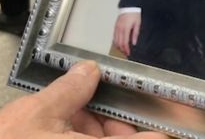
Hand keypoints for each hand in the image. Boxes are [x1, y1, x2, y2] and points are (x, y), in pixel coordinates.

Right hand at [0, 60, 165, 138]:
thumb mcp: (37, 112)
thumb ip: (70, 90)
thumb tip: (87, 72)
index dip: (158, 129)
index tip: (167, 116)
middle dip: (116, 123)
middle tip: (103, 100)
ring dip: (94, 131)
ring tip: (74, 110)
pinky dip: (77, 137)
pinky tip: (61, 126)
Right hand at [113, 12, 140, 56]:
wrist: (129, 7)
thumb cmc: (134, 14)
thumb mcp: (137, 24)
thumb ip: (135, 34)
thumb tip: (133, 43)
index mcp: (125, 29)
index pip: (124, 42)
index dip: (126, 49)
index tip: (128, 53)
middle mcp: (119, 29)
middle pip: (119, 43)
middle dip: (122, 49)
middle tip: (126, 53)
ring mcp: (116, 28)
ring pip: (115, 40)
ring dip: (118, 47)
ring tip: (123, 50)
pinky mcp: (115, 26)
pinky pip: (114, 36)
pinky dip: (115, 42)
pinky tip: (118, 44)